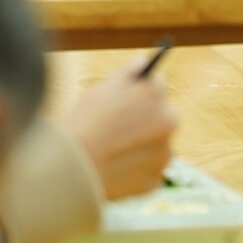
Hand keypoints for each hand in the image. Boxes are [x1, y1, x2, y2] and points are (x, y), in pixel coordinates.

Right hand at [55, 52, 178, 200]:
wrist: (72, 166)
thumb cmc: (85, 121)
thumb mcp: (103, 88)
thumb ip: (129, 72)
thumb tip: (144, 61)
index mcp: (157, 95)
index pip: (154, 89)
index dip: (136, 95)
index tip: (126, 102)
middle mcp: (169, 122)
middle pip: (158, 118)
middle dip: (140, 122)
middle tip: (114, 129)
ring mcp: (164, 154)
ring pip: (153, 147)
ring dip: (139, 148)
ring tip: (109, 151)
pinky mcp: (154, 181)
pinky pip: (146, 172)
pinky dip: (133, 172)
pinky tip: (111, 169)